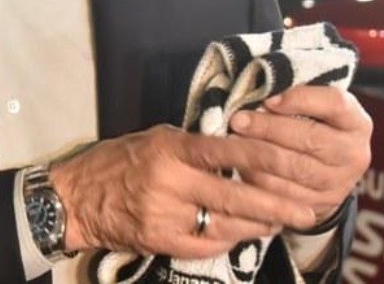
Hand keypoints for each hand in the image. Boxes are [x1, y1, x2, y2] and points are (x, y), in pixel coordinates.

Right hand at [48, 125, 316, 258]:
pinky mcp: (163, 242)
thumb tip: (237, 146)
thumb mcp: (154, 138)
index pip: (227, 152)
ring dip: (259, 224)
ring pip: (227, 224)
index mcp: (171, 150)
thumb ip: (194, 145)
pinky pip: (208, 244)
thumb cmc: (116, 160)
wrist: (76, 199)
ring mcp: (167, 216)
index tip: (296, 160)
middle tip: (307, 208)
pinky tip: (247, 233)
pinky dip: (231, 239)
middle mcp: (171, 183)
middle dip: (276, 204)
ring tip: (284, 220)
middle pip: (235, 196)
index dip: (265, 158)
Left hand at [230, 86, 372, 222]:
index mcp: (357, 123)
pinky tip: (239, 164)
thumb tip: (256, 93)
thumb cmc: (312, 128)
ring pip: (293, 168)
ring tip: (232, 141)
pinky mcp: (317, 207)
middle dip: (267, 128)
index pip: (335, 103)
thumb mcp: (315, 109)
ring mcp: (338, 184)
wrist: (326, 176)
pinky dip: (256, 178)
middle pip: (309, 138)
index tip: (268, 99)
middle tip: (237, 120)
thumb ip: (295, 98)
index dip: (300, 99)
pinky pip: (281, 192)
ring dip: (256, 153)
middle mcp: (354, 154)